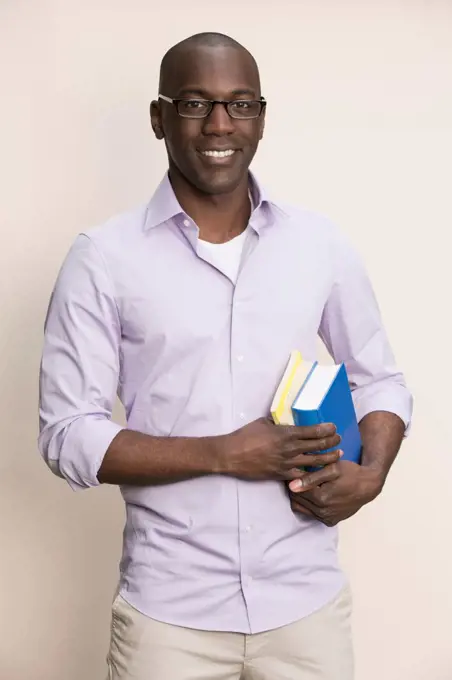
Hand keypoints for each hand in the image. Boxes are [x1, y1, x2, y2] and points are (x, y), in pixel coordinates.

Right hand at [219, 417, 341, 481]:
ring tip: (337, 456)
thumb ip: (278, 423)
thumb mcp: (264, 422)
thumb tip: (287, 422)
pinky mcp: (282, 475)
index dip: (327, 429)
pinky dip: (314, 475)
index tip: (334, 427)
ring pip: (315, 462)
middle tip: (339, 439)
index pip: (314, 431)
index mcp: (287, 433)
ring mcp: (288, 464)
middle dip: (332, 442)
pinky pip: (303, 477)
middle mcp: (291, 449)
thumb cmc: (246, 435)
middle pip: (319, 446)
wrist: (232, 455)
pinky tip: (321, 474)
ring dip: (329, 459)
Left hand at [287, 461, 383, 525]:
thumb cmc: (351, 473)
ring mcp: (327, 519)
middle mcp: (323, 512)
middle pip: (297, 500)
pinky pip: (312, 515)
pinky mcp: (330, 522)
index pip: (295, 491)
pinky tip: (316, 495)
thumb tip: (292, 486)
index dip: (293, 480)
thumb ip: (311, 477)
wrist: (368, 486)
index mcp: (321, 498)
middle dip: (295, 489)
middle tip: (299, 478)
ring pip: (302, 509)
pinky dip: (310, 506)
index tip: (295, 472)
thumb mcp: (333, 469)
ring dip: (301, 498)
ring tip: (307, 486)